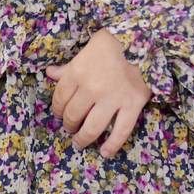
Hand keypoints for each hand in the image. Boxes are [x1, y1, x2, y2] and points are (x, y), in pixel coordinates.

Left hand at [44, 28, 150, 157]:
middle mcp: (91, 88)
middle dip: (69, 125)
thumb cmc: (111, 44)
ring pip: (92, 128)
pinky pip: (121, 131)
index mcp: (77, 73)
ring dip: (83, 138)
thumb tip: (50, 74)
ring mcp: (112, 99)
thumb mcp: (86, 51)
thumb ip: (68, 67)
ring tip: (80, 143)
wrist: (143, 40)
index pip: (60, 99)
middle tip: (71, 129)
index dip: (58, 110)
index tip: (60, 114)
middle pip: (73, 115)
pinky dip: (112, 145)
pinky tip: (105, 152)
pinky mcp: (132, 105)